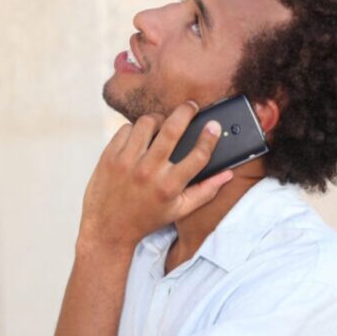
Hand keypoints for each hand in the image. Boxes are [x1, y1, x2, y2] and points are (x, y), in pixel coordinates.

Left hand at [78, 101, 232, 250]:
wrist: (108, 229)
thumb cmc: (146, 219)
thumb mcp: (179, 210)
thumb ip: (205, 191)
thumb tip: (228, 174)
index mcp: (170, 186)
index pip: (198, 155)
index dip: (210, 137)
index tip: (214, 125)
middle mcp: (149, 172)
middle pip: (173, 128)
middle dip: (187, 111)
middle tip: (191, 106)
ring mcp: (127, 162)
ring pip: (147, 122)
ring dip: (159, 119)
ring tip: (162, 124)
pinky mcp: (110, 156)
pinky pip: (126, 128)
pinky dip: (135, 129)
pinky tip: (140, 138)